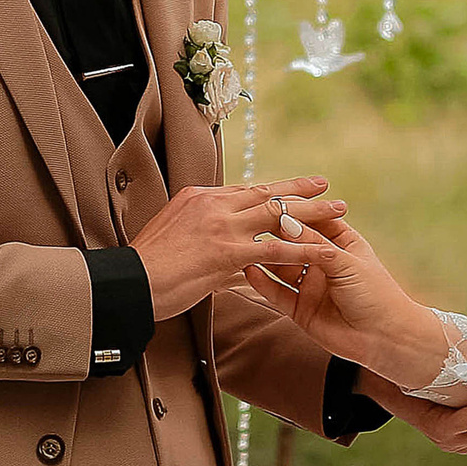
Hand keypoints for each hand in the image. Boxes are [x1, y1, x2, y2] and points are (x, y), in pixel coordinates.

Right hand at [131, 176, 343, 321]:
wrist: (129, 282)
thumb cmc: (143, 268)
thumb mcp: (170, 237)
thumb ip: (199, 236)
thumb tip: (220, 249)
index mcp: (197, 198)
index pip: (242, 191)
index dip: (270, 189)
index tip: (288, 187)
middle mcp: (213, 204)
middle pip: (266, 192)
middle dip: (298, 188)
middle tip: (323, 183)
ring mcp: (222, 226)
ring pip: (278, 213)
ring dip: (312, 211)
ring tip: (338, 209)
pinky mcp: (228, 251)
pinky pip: (276, 248)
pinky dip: (304, 248)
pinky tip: (325, 250)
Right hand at [239, 212, 440, 384]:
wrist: (384, 338)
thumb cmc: (376, 294)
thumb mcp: (346, 262)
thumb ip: (315, 244)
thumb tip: (286, 222)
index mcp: (341, 244)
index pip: (314, 221)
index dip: (296, 212)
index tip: (273, 203)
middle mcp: (323, 262)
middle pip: (294, 243)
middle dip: (276, 233)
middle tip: (252, 223)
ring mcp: (310, 285)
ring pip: (282, 267)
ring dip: (266, 257)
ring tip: (245, 245)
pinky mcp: (300, 308)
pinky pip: (277, 292)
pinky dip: (263, 282)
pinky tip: (249, 271)